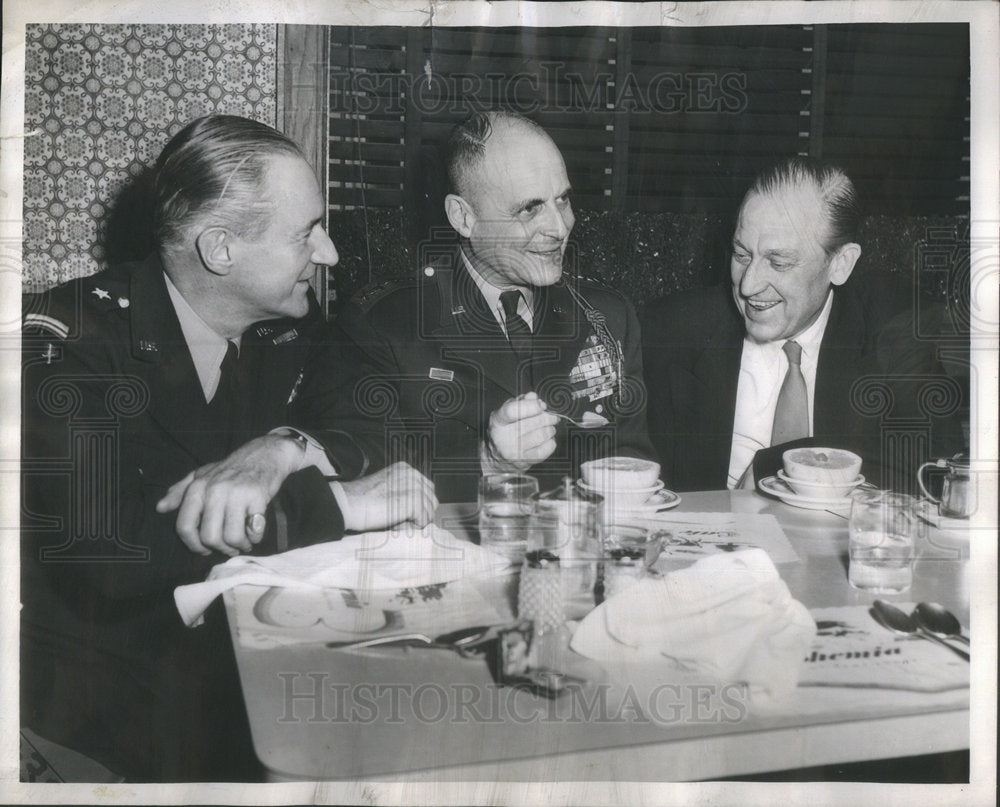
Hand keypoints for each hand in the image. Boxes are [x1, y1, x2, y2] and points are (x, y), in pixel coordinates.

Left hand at [156, 435, 303, 555]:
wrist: (264, 453)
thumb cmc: (231, 467)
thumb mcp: (202, 474)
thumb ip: (180, 491)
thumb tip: (160, 508)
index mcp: (197, 488)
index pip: (185, 526)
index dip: (194, 545)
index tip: (205, 549)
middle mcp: (214, 491)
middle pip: (210, 537)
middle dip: (221, 548)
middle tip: (230, 547)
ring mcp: (237, 494)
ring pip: (232, 537)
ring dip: (240, 545)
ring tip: (244, 542)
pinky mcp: (258, 497)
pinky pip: (254, 530)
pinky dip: (255, 538)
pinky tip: (255, 533)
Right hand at [337, 462, 437, 531]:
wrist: (347, 504)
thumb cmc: (361, 501)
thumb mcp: (386, 489)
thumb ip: (403, 492)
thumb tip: (421, 509)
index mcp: (406, 469)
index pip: (427, 490)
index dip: (418, 506)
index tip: (401, 513)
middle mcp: (412, 474)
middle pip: (432, 500)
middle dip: (420, 514)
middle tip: (400, 520)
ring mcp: (413, 486)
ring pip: (429, 511)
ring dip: (415, 521)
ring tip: (395, 521)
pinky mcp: (413, 499)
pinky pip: (424, 520)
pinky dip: (412, 527)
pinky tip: (396, 524)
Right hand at [485, 392, 558, 472]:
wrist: (497, 459)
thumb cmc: (505, 431)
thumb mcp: (507, 413)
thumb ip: (521, 402)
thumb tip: (534, 398)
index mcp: (498, 422)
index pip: (513, 411)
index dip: (531, 406)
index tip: (541, 405)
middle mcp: (503, 438)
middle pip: (533, 422)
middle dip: (548, 417)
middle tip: (551, 416)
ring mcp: (514, 452)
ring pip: (543, 434)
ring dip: (550, 429)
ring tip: (548, 428)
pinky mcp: (525, 462)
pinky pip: (547, 448)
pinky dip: (551, 441)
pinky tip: (546, 440)